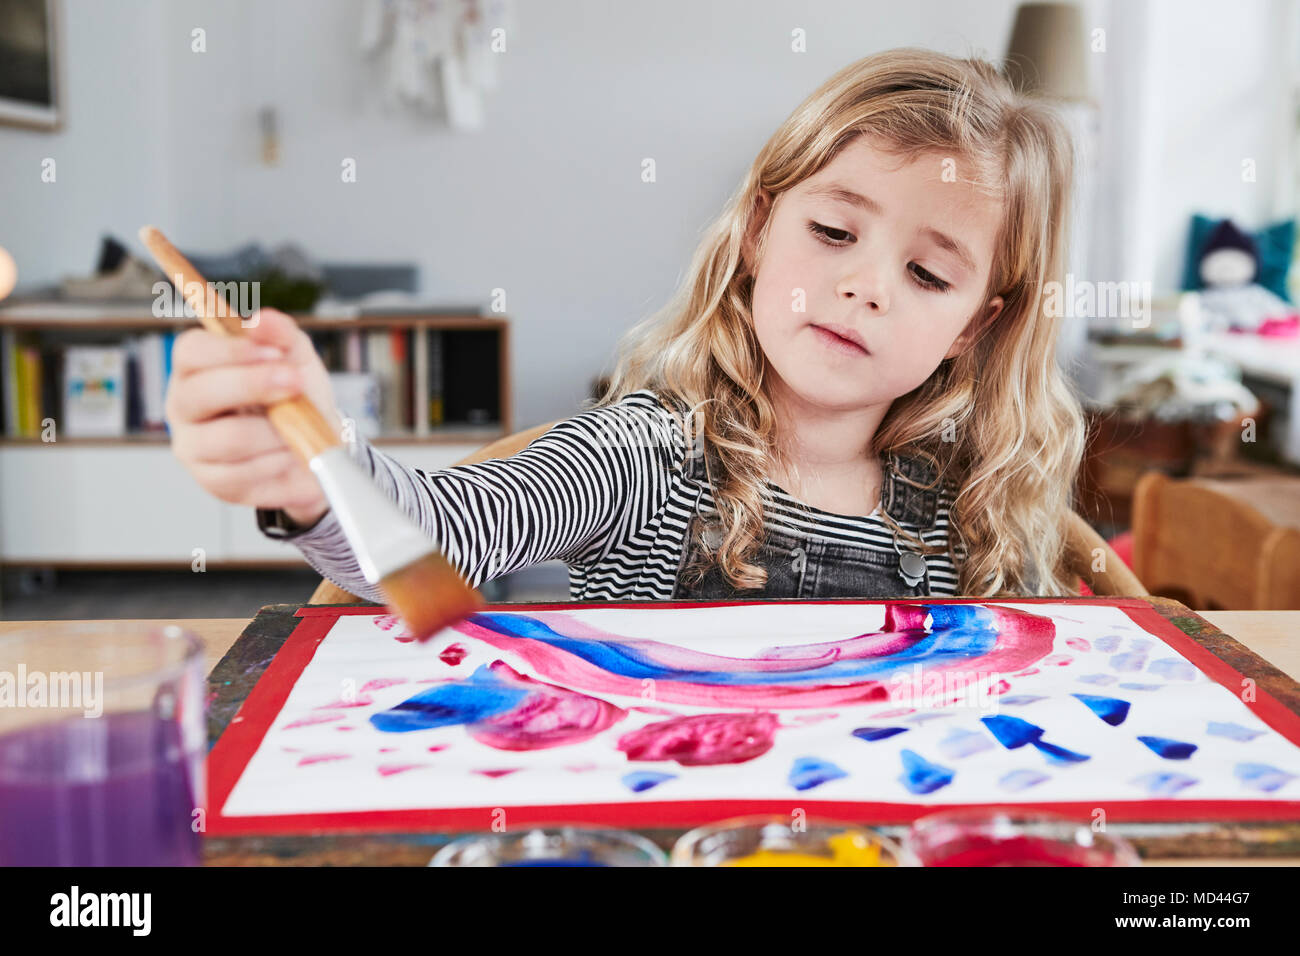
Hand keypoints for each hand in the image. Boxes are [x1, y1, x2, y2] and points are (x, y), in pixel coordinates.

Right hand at [166, 308, 342, 526]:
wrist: (317, 445)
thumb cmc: (296, 395)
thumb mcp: (297, 358)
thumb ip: (282, 335)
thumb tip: (263, 320)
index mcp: (196, 368)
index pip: (191, 352)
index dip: (231, 351)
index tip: (274, 354)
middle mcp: (184, 407)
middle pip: (200, 394)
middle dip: (254, 386)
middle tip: (296, 383)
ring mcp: (193, 447)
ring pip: (229, 438)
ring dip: (277, 432)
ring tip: (302, 427)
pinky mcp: (214, 482)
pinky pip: (246, 473)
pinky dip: (280, 463)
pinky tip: (294, 454)